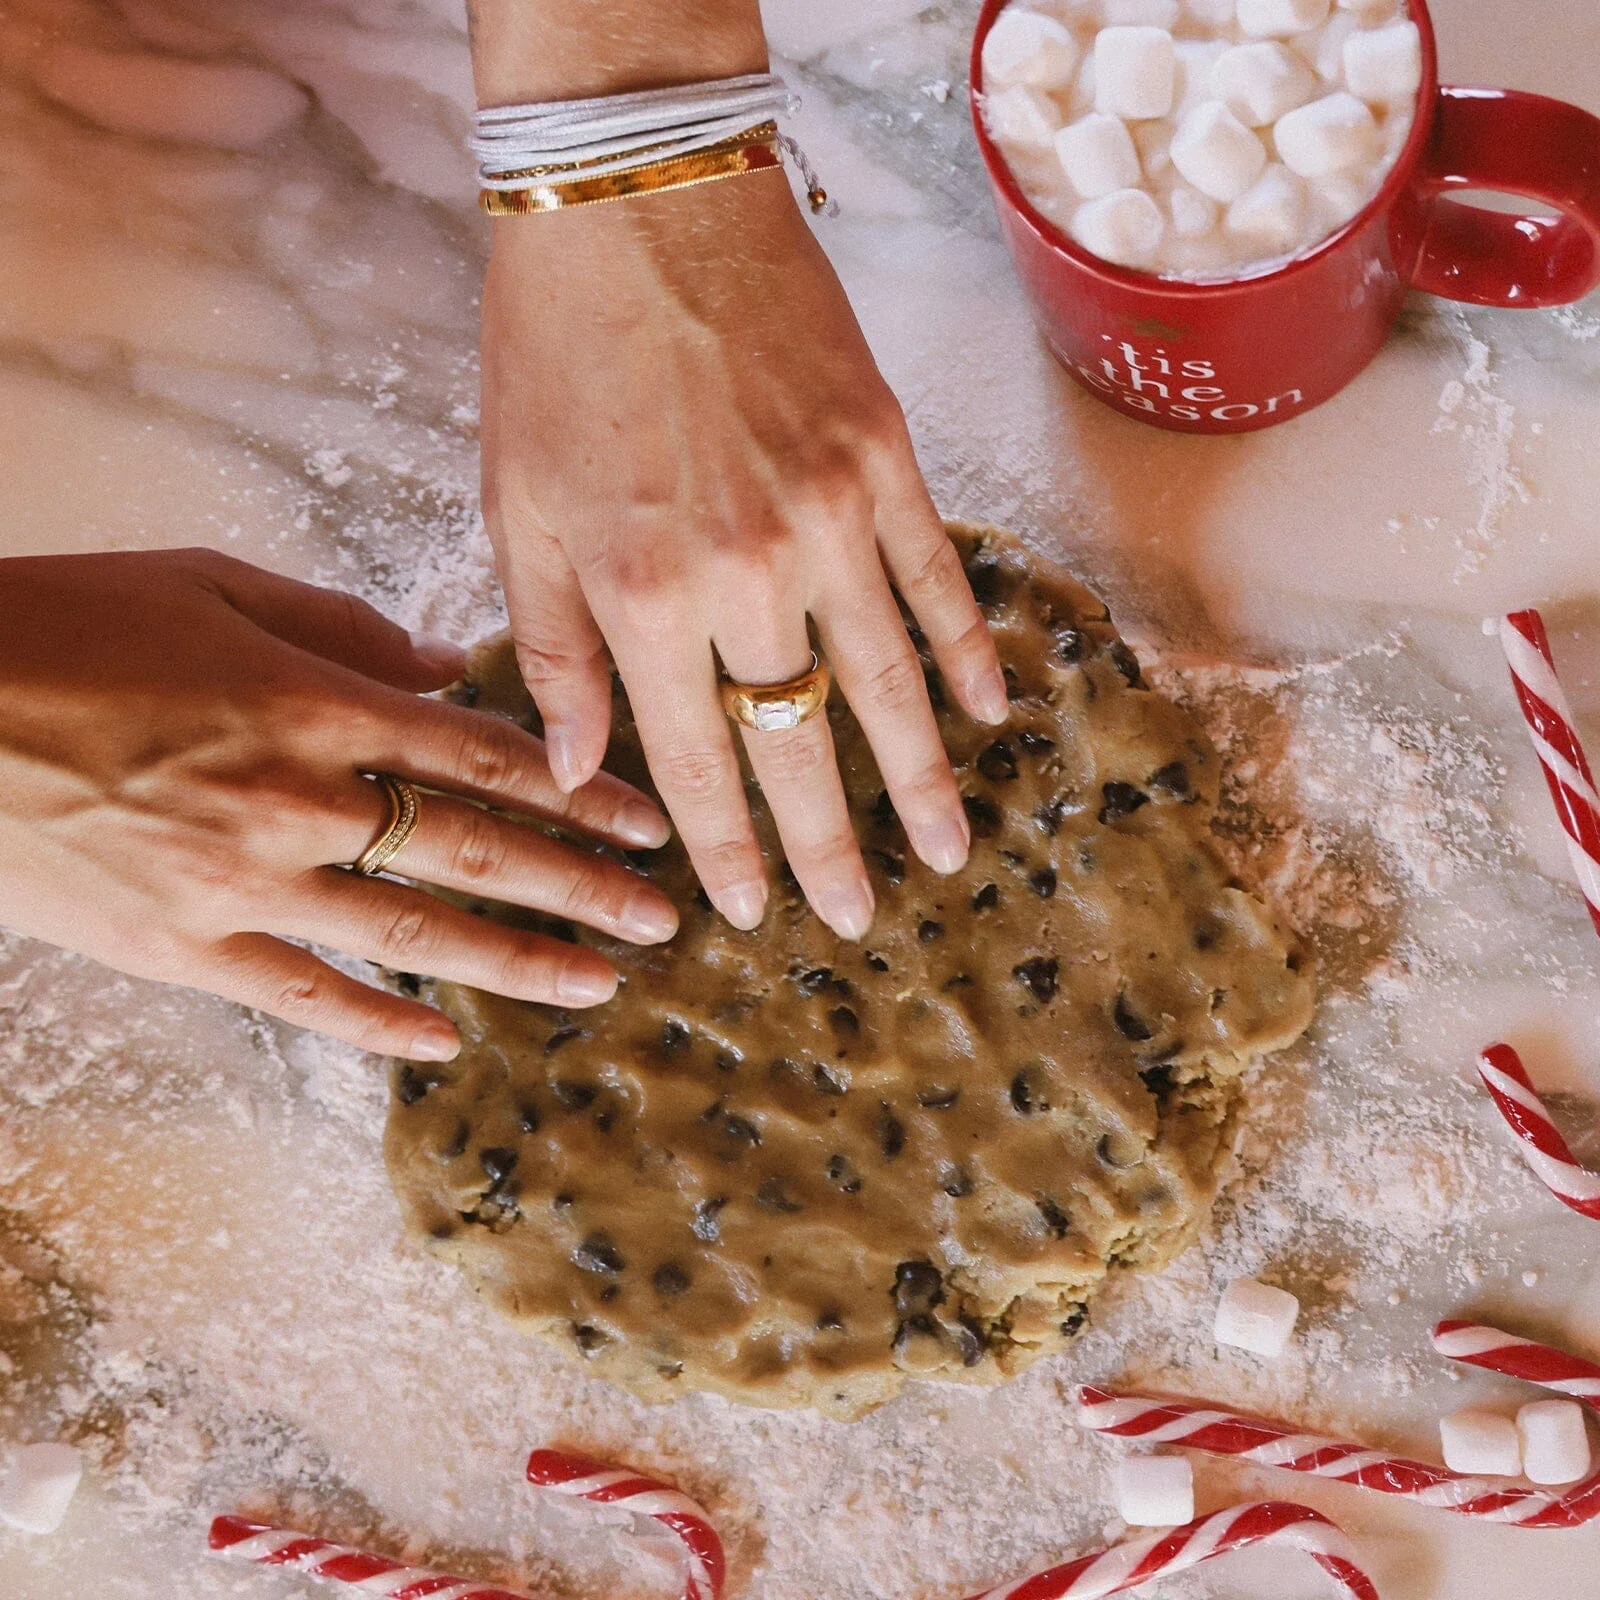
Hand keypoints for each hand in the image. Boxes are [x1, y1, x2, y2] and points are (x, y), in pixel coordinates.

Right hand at [0, 550, 675, 1059]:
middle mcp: (295, 800)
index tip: (647, 819)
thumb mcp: (207, 583)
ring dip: (517, 962)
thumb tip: (444, 663)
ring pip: (412, 936)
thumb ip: (340, 624)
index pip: (483, 755)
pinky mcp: (179, 948)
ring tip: (600, 981)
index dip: (576, 790)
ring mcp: (239, 885)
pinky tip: (444, 1044)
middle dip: (583, 886)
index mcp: (309, 702)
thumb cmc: (61, 626)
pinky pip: (301, 997)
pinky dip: (376, 1024)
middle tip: (665, 915)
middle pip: (474, 852)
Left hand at [479, 172, 1007, 938]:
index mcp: (642, 596)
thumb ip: (552, 650)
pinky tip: (988, 714)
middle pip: (798, 744)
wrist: (639, 204)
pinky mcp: (885, 462)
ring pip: (888, 681)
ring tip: (947, 853)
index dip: (723, 848)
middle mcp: (748, 575)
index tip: (748, 912)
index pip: (692, 762)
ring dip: (921, 778)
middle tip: (857, 920)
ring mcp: (831, 518)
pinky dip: (965, 652)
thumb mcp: (516, 510)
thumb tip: (580, 769)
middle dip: (827, 846)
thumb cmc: (555, 356)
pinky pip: (937, 581)